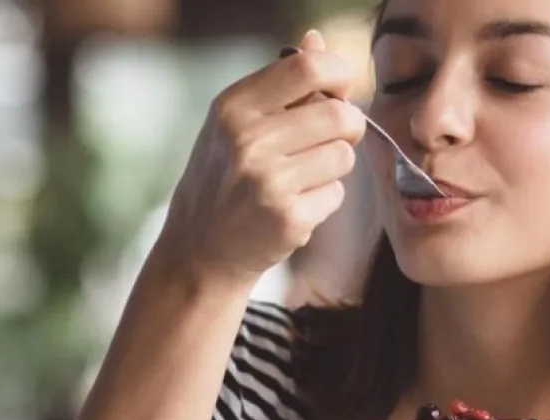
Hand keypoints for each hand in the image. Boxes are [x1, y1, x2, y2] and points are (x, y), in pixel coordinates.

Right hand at [155, 29, 366, 289]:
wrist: (201, 247)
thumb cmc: (225, 175)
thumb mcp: (237, 121)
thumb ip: (280, 83)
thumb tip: (316, 41)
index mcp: (234, 107)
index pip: (308, 69)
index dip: (339, 75)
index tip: (341, 88)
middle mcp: (248, 140)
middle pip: (340, 115)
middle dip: (348, 126)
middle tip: (333, 138)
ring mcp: (268, 182)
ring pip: (344, 156)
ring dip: (334, 166)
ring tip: (302, 177)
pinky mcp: (289, 218)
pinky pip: (337, 194)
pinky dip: (325, 199)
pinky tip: (295, 205)